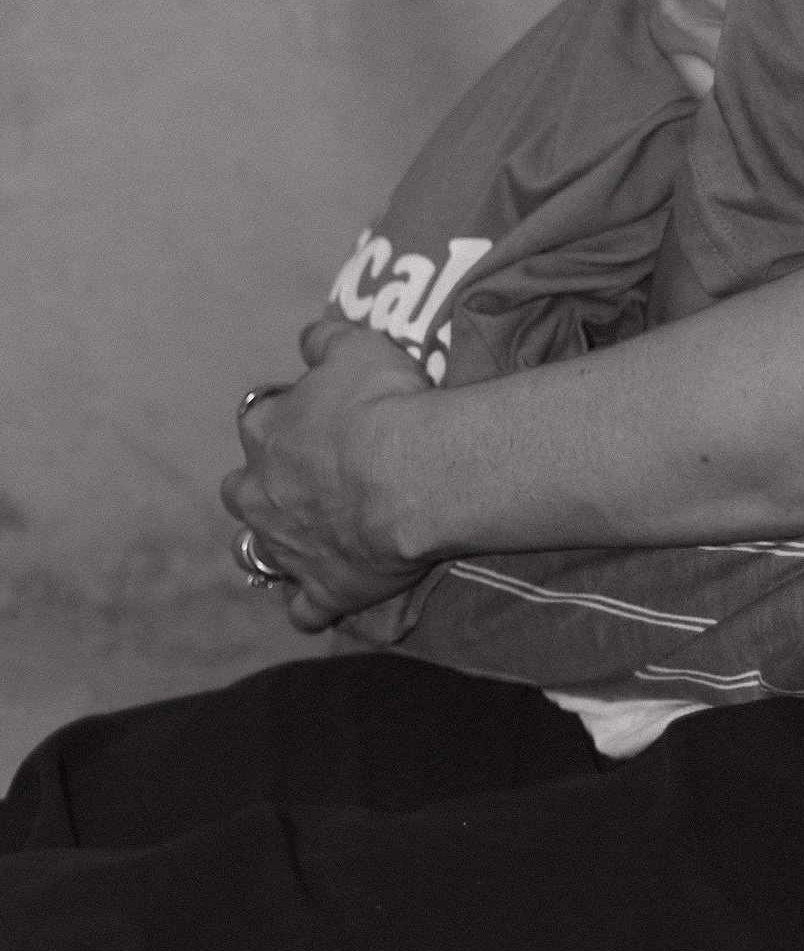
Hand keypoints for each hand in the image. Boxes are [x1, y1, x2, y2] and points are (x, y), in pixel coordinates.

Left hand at [221, 326, 432, 632]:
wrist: (415, 474)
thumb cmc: (385, 404)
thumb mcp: (359, 347)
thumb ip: (326, 339)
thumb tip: (310, 339)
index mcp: (266, 432)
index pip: (258, 421)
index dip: (284, 419)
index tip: (314, 418)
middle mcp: (262, 493)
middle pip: (241, 493)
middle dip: (262, 488)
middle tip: (304, 481)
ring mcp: (288, 548)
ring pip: (257, 555)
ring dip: (273, 548)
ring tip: (302, 541)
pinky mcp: (321, 589)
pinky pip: (303, 611)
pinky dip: (311, 606)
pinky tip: (327, 600)